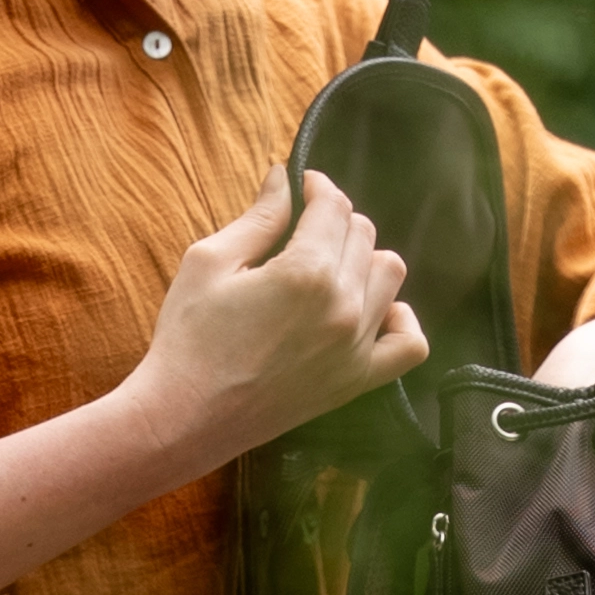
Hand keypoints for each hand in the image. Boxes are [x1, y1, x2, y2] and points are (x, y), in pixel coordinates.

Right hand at [123, 163, 429, 465]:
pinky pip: (410, 344)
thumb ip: (257, 219)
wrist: (184, 418)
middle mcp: (342, 306)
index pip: (333, 207)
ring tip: (329, 268)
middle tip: (302, 231)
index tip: (302, 187)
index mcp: (305, 272)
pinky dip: (400, 319)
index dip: (317, 187)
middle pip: (363, 235)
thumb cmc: (187, 338)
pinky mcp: (357, 381)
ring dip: (363, 259)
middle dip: (335, 221)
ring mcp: (356, 347)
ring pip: (390, 275)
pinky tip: (370, 311)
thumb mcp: (209, 262)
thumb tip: (283, 177)